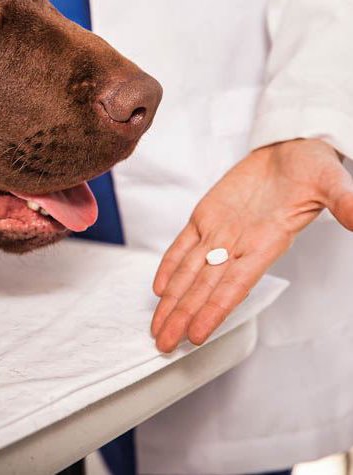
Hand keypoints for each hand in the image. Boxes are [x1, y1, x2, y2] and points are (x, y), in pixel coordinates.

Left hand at [151, 138, 352, 352]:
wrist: (290, 149)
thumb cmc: (310, 167)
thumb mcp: (330, 181)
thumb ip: (344, 202)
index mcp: (266, 243)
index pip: (235, 285)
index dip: (214, 310)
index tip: (196, 335)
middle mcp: (239, 244)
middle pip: (205, 287)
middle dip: (183, 315)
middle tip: (164, 342)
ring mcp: (219, 231)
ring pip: (190, 271)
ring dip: (173, 299)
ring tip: (158, 325)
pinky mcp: (206, 216)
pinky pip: (184, 244)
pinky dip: (171, 264)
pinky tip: (160, 286)